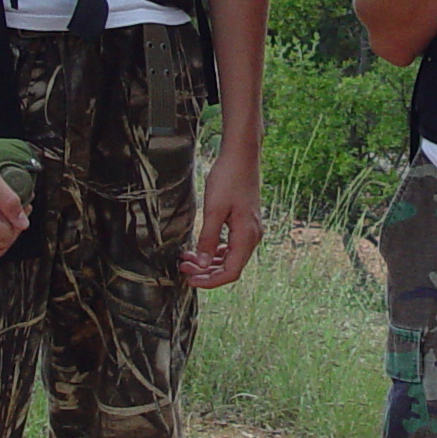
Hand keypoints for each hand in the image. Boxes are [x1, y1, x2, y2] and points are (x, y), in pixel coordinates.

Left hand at [182, 148, 263, 288]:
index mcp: (246, 236)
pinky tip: (201, 248)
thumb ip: (207, 239)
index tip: (190, 281)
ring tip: (188, 259)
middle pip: (230, 267)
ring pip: (230, 257)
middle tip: (183, 269)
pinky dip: (215, 250)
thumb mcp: (213, 210)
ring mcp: (250, 229)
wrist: (241, 155)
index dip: (210, 281)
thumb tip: (201, 264)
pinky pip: (231, 245)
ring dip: (209, 262)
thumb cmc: (229, 178)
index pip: (230, 272)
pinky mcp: (245, 222)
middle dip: (206, 272)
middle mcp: (252, 236)